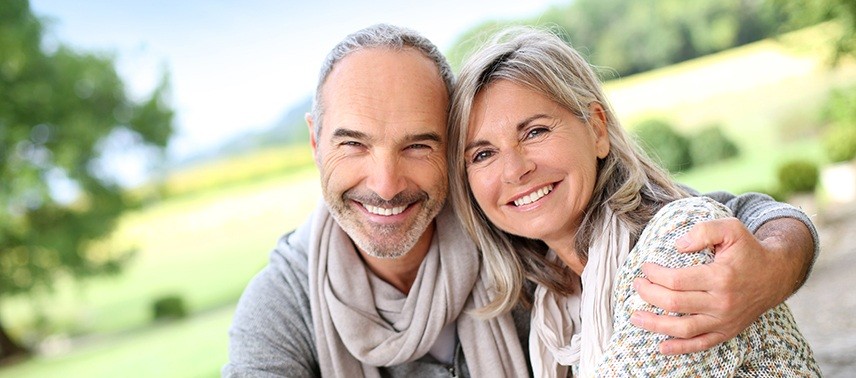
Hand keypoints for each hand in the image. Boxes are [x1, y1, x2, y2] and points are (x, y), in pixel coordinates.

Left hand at [629, 217, 810, 354]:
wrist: (776, 274)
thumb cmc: (748, 250)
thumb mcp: (731, 229)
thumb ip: (703, 231)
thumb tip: (678, 246)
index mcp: (720, 277)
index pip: (676, 280)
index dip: (655, 274)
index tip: (645, 267)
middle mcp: (722, 302)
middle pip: (674, 304)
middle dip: (649, 294)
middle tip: (637, 285)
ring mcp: (724, 320)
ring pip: (683, 329)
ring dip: (655, 324)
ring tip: (636, 317)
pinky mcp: (727, 331)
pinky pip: (701, 344)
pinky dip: (680, 348)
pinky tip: (661, 347)